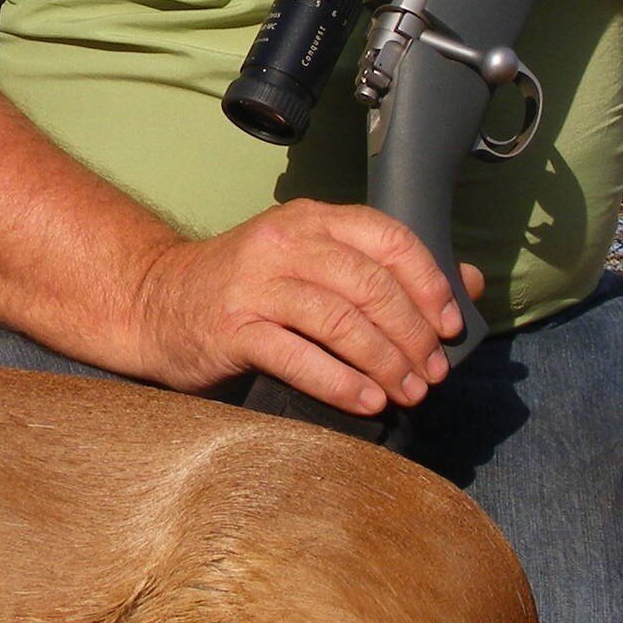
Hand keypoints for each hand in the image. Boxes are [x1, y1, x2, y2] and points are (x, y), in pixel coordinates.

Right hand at [128, 201, 485, 416]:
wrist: (154, 301)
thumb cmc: (245, 288)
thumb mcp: (309, 262)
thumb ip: (381, 269)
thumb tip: (468, 285)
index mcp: (311, 220)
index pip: (387, 238)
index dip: (428, 283)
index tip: (449, 325)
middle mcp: (283, 243)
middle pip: (368, 284)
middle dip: (412, 334)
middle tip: (432, 372)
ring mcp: (255, 284)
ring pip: (340, 320)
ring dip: (385, 362)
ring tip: (409, 392)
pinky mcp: (232, 328)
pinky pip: (299, 357)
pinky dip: (340, 383)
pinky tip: (367, 402)